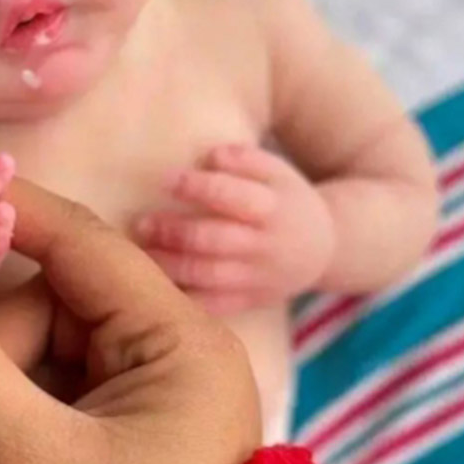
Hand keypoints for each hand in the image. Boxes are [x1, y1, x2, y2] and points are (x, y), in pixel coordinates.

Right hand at [0, 180, 260, 463]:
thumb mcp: (15, 460)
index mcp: (181, 344)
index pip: (81, 242)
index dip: (7, 207)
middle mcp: (175, 352)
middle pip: (44, 311)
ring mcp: (152, 389)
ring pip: (36, 357)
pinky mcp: (129, 423)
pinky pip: (49, 396)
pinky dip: (8, 434)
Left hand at [133, 143, 335, 313]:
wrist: (324, 251)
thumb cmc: (285, 202)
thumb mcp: (278, 173)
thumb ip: (246, 160)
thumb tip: (212, 156)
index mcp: (273, 208)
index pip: (232, 196)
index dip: (197, 187)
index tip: (164, 179)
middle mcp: (265, 246)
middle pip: (215, 240)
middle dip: (174, 232)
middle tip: (140, 223)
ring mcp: (257, 279)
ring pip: (210, 276)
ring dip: (170, 266)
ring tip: (139, 253)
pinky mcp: (249, 302)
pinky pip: (214, 307)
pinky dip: (185, 301)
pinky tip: (154, 290)